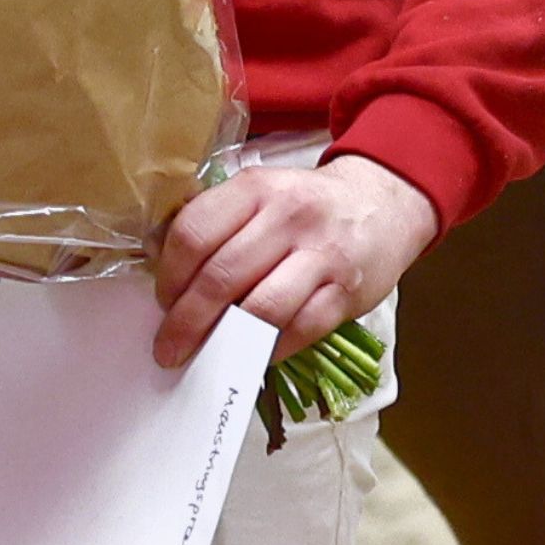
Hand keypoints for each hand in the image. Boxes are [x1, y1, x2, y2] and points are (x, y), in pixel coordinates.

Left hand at [150, 150, 438, 372]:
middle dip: (186, 321)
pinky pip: (300, 330)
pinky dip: (269, 349)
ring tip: (203, 356)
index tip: (162, 301)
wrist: (382, 204)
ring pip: (261, 308)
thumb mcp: (261, 194)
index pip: (195, 233)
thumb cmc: (305, 206)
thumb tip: (163, 268)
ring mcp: (322, 256)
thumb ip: (218, 222)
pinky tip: (251, 355)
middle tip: (168, 346)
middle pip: (222, 276)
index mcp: (255, 188)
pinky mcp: (347, 292)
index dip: (169, 275)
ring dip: (224, 340)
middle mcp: (288, 217)